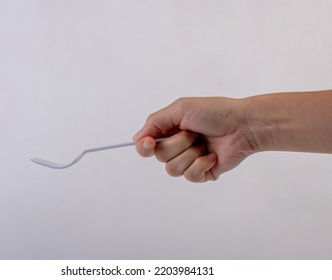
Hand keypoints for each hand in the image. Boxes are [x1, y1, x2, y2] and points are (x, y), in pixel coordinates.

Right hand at [133, 97, 254, 182]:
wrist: (243, 126)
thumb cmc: (214, 112)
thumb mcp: (180, 108)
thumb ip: (155, 121)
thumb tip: (136, 138)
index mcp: (169, 131)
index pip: (146, 145)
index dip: (144, 147)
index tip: (149, 143)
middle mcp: (177, 147)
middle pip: (160, 156)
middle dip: (178, 144)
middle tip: (194, 133)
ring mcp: (189, 161)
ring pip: (173, 169)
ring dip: (190, 154)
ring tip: (204, 144)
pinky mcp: (201, 173)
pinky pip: (190, 176)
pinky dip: (202, 164)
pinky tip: (212, 155)